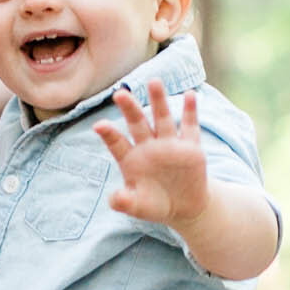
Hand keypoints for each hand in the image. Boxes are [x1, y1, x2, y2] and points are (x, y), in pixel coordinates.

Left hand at [93, 80, 208, 226]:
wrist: (184, 207)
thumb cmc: (155, 205)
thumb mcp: (138, 207)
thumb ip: (125, 202)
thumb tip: (115, 199)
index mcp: (131, 159)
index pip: (117, 143)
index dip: (109, 134)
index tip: (99, 125)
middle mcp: (148, 146)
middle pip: (137, 123)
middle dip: (130, 109)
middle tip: (120, 93)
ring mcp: (169, 144)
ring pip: (162, 118)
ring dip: (158, 100)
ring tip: (154, 82)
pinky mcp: (190, 147)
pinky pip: (189, 127)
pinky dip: (190, 111)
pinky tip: (189, 96)